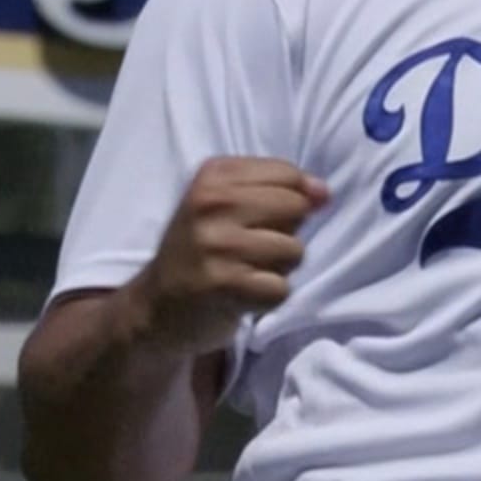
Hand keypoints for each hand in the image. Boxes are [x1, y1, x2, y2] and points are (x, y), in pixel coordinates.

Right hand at [128, 157, 329, 357]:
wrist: (157, 306)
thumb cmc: (202, 249)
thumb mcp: (228, 206)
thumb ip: (280, 191)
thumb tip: (324, 193)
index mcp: (213, 175)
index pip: (288, 174)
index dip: (290, 200)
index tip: (260, 220)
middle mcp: (212, 204)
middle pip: (296, 208)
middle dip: (286, 233)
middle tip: (250, 250)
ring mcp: (217, 245)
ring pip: (294, 250)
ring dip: (279, 269)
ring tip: (245, 272)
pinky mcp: (224, 284)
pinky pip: (282, 288)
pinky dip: (268, 298)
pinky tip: (242, 296)